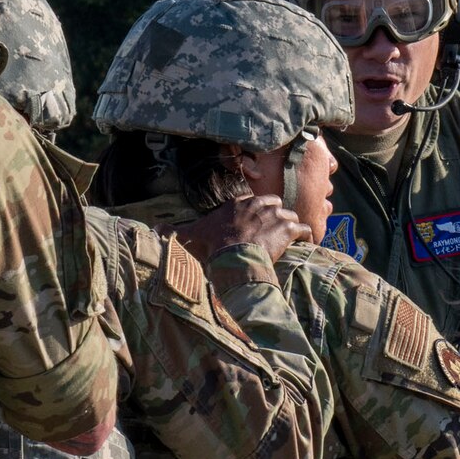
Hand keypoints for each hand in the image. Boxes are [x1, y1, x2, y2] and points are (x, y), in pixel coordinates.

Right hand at [171, 195, 310, 264]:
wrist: (232, 258)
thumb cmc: (212, 246)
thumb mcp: (191, 236)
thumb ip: (174, 231)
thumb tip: (154, 229)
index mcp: (237, 204)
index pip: (252, 201)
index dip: (257, 211)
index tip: (257, 220)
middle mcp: (257, 205)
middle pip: (274, 204)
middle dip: (276, 214)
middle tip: (276, 228)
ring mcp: (275, 216)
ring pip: (290, 215)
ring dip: (291, 225)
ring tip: (291, 237)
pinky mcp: (288, 229)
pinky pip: (303, 228)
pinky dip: (306, 235)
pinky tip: (306, 242)